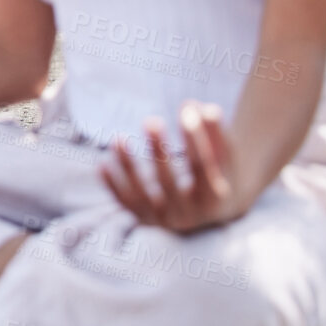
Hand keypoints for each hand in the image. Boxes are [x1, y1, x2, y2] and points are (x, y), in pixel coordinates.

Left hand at [100, 102, 243, 232]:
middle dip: (159, 151)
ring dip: (128, 167)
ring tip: (118, 138)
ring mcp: (165, 220)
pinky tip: (101, 165)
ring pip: (141, 194)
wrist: (214, 210)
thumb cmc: (218, 171)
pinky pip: (125, 203)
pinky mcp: (146, 219)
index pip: (202, 168)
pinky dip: (112, 186)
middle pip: (169, 182)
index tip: (187, 110)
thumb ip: (213, 131)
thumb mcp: (223, 154)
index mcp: (214, 199)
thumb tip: (195, 106)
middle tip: (151, 121)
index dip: (195, 139)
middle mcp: (189, 215)